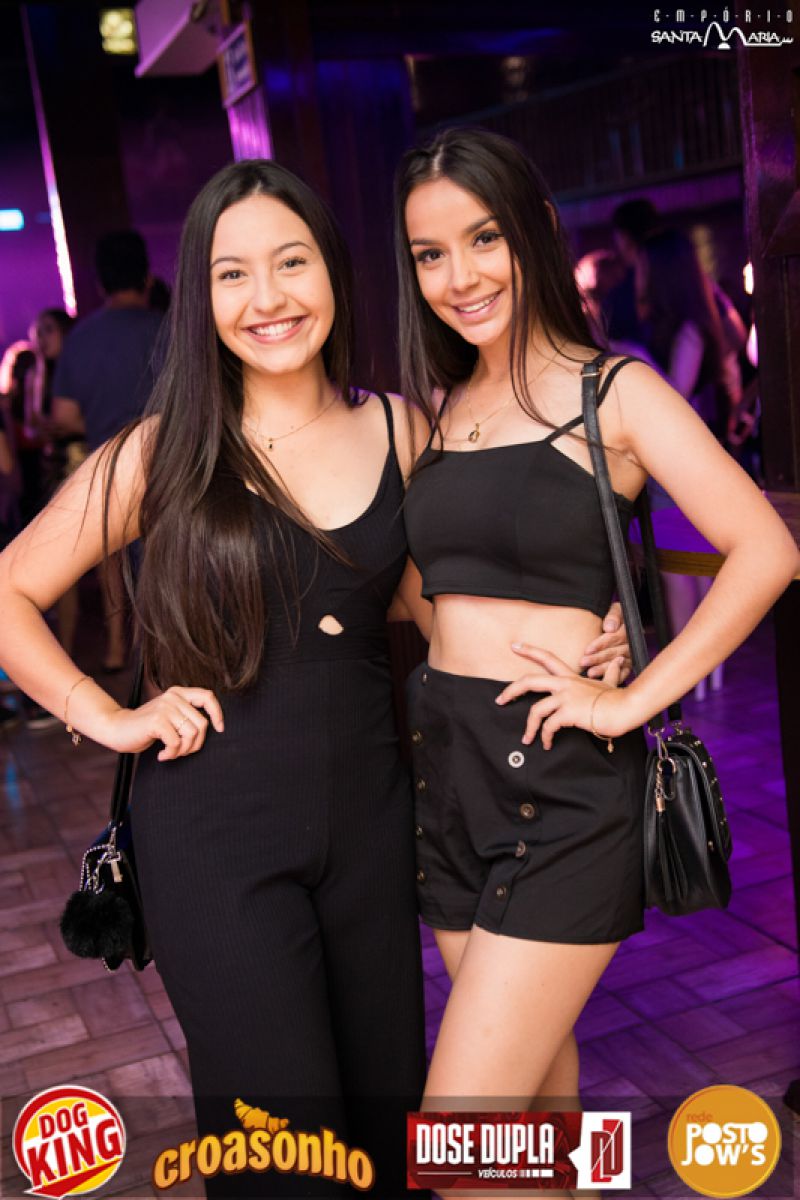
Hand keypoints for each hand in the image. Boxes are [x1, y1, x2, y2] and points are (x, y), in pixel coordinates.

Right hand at [100, 686, 223, 761]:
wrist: (116, 728)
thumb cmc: (146, 727)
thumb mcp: (169, 716)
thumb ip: (186, 715)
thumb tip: (214, 727)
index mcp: (178, 693)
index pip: (207, 697)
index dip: (218, 713)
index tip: (220, 729)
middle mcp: (173, 697)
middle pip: (202, 724)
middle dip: (195, 744)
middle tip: (181, 751)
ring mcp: (165, 707)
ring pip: (191, 734)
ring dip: (183, 750)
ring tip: (170, 753)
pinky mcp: (157, 721)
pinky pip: (176, 743)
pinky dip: (171, 754)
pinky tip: (162, 755)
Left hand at [496, 644, 632, 748]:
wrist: (626, 708)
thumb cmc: (618, 699)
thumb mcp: (610, 683)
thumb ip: (611, 673)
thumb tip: (618, 662)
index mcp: (571, 677)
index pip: (547, 658)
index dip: (529, 651)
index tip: (514, 646)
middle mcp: (565, 684)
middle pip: (530, 681)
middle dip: (511, 690)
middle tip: (500, 700)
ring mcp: (565, 697)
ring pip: (536, 710)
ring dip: (529, 727)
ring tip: (528, 739)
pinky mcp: (568, 712)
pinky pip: (549, 726)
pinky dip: (545, 736)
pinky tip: (547, 744)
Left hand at [579, 600, 631, 680]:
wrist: (622, 623)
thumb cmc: (614, 616)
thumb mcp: (615, 610)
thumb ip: (613, 616)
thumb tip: (609, 627)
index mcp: (626, 629)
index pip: (613, 638)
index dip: (600, 644)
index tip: (587, 650)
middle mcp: (630, 644)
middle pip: (613, 652)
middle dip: (597, 658)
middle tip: (583, 662)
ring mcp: (629, 656)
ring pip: (617, 664)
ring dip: (603, 669)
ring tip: (590, 673)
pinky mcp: (628, 665)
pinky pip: (624, 673)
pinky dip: (615, 678)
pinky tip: (602, 681)